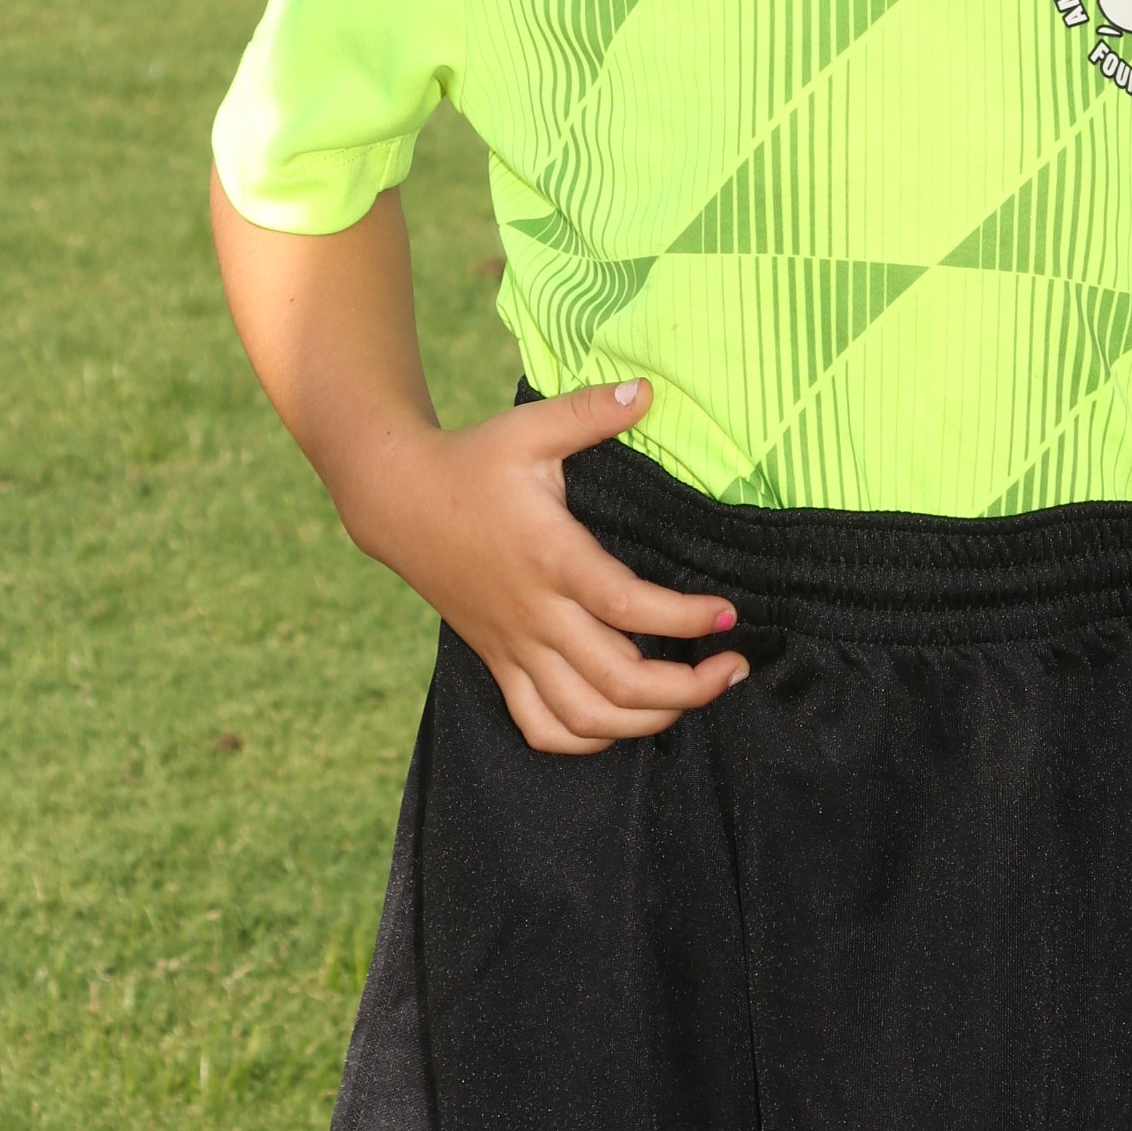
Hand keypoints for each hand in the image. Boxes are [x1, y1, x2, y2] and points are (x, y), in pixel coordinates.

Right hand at [345, 379, 748, 757]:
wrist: (398, 501)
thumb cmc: (472, 462)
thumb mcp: (529, 427)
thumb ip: (590, 412)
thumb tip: (648, 390)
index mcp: (550, 557)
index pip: (627, 607)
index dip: (685, 620)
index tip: (727, 614)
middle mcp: (535, 613)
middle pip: (617, 681)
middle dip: (688, 688)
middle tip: (733, 667)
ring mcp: (515, 647)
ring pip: (585, 717)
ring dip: (648, 722)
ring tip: (694, 697)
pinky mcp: (499, 662)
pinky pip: (541, 727)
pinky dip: (587, 739)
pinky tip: (624, 721)